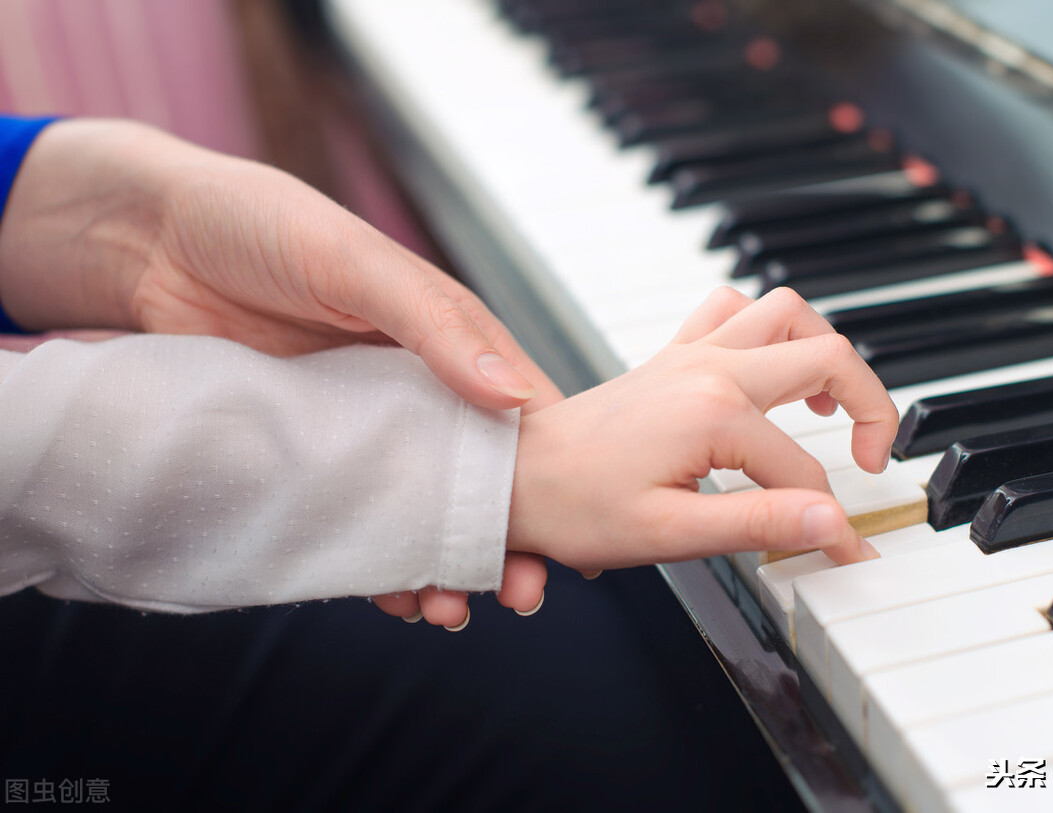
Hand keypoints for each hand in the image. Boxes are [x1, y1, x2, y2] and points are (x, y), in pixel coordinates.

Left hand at [0, 119, 558, 626]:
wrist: (144, 241)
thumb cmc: (261, 225)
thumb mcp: (354, 264)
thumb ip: (435, 322)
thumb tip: (514, 392)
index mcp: (445, 338)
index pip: (519, 415)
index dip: (550, 475)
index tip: (573, 533)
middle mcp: (412, 390)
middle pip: (474, 477)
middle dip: (503, 537)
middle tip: (520, 592)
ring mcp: (357, 428)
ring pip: (416, 510)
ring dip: (440, 562)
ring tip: (449, 611)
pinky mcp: (303, 456)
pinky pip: (349, 519)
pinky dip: (373, 561)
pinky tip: (390, 597)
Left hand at [507, 287, 899, 570]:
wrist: (515, 475)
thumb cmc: (575, 506)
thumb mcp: (670, 531)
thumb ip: (759, 524)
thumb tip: (832, 524)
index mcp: (714, 413)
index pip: (805, 472)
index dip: (832, 519)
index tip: (844, 553)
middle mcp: (709, 368)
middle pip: (826, 356)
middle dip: (869, 406)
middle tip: (872, 459)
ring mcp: (689, 354)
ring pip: (785, 311)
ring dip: (823, 349)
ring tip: (830, 407)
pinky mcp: (672, 356)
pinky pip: (732, 309)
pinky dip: (767, 326)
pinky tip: (769, 368)